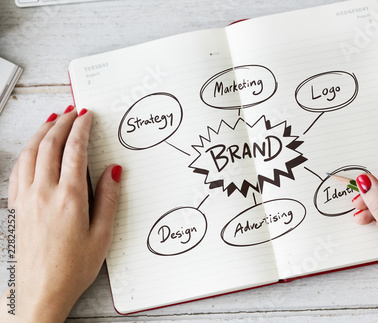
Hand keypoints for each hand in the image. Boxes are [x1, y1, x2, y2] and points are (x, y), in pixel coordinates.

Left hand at [0, 106, 120, 321]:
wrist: (39, 291)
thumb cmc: (72, 268)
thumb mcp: (102, 235)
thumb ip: (109, 199)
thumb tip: (113, 171)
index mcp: (70, 198)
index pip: (75, 150)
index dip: (81, 128)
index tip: (87, 115)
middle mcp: (44, 193)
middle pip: (50, 145)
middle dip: (62, 123)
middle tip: (73, 111)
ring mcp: (26, 198)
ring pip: (30, 153)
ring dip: (42, 132)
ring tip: (52, 120)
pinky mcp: (16, 206)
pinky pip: (18, 168)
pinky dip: (27, 151)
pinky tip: (32, 149)